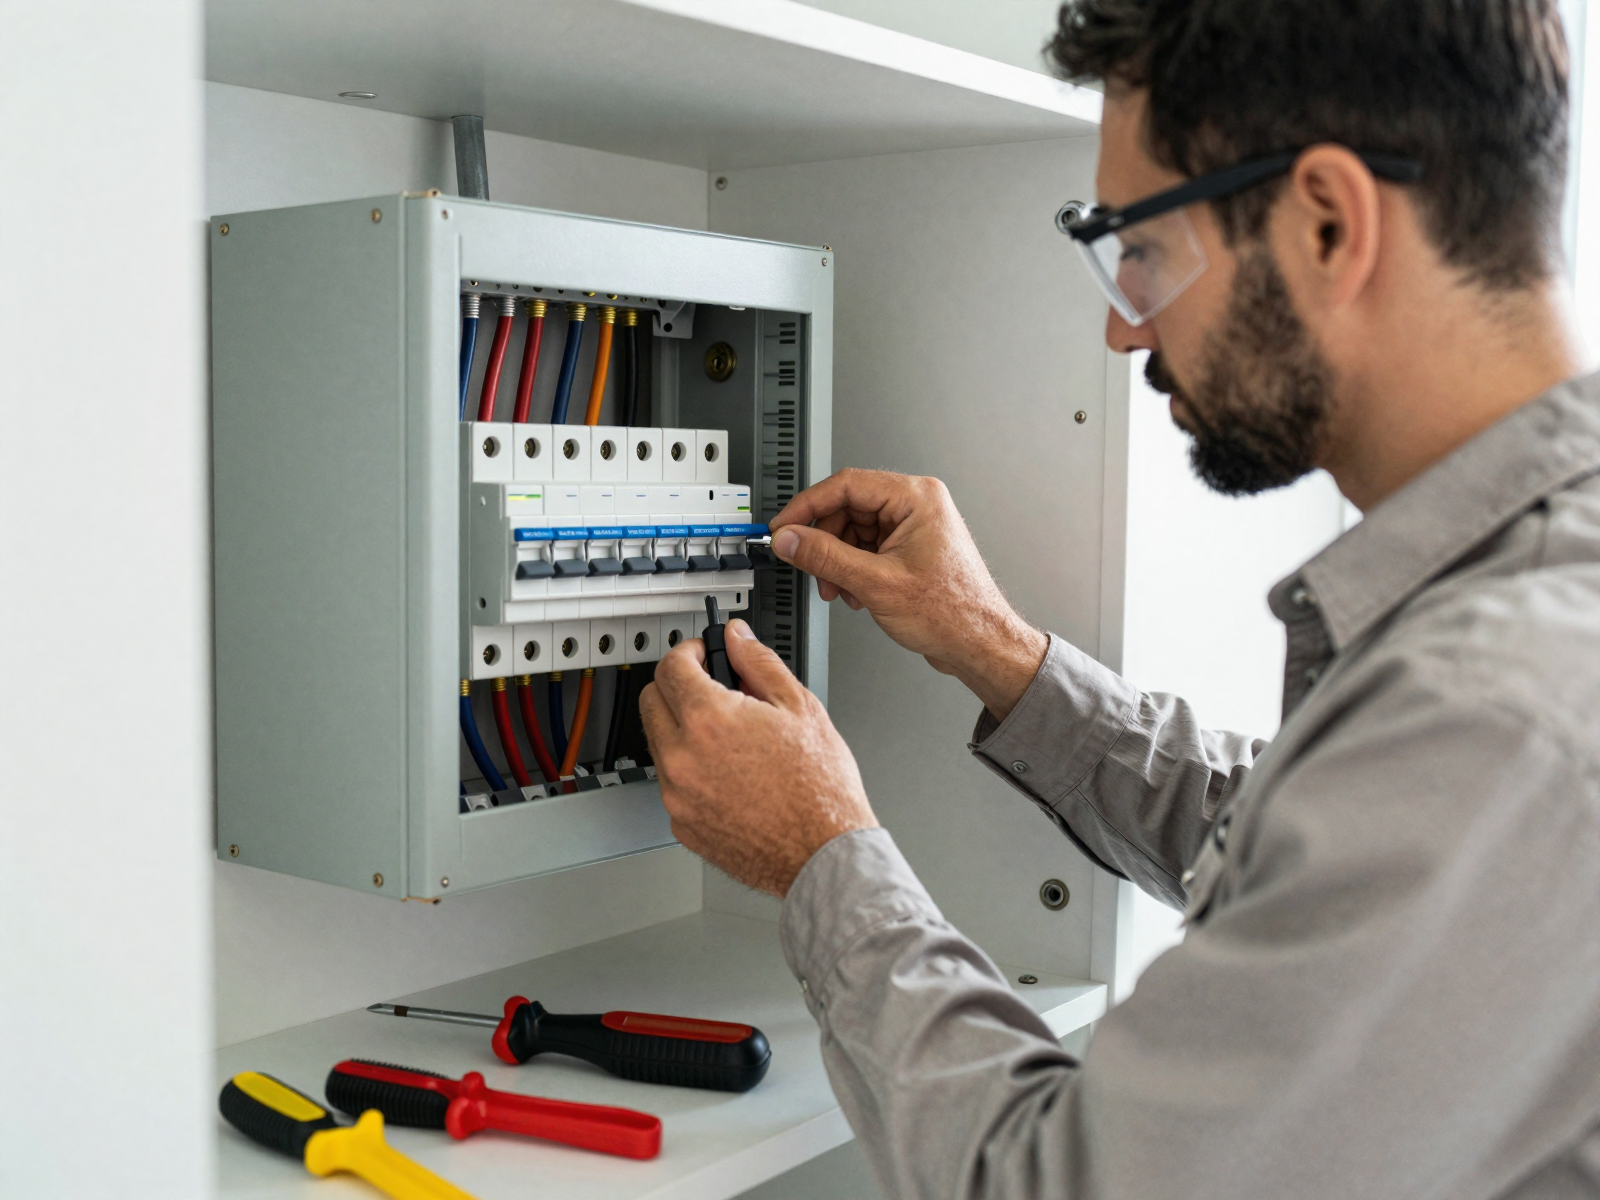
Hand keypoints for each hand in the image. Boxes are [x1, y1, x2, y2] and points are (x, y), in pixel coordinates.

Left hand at [639, 619, 875, 896]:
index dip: (688, 652)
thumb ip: (759, 664)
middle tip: (710, 689)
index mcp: (709, 720)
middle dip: (676, 687)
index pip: (671, 666)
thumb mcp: (800, 708)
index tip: (701, 654)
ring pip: (658, 743)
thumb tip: (739, 638)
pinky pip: (672, 784)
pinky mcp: (681, 824)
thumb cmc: (820, 790)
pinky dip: (691, 772)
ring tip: (730, 739)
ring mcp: (677, 795)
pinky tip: (729, 775)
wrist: (823, 854)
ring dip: (682, 730)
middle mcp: (682, 757)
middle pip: (651, 700)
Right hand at [770, 468, 1046, 720]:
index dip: (807, 506)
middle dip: (823, 541)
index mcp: (916, 498)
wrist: (979, 645)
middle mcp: (917, 506)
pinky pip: (866, 548)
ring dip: (835, 560)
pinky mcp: (909, 550)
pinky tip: (853, 593)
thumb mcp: (875, 583)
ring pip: (853, 531)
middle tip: (804, 562)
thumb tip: (790, 539)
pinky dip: (851, 569)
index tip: (783, 526)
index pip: (845, 485)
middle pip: (847, 508)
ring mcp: (913, 528)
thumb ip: (825, 557)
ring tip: (835, 588)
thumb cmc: (953, 613)